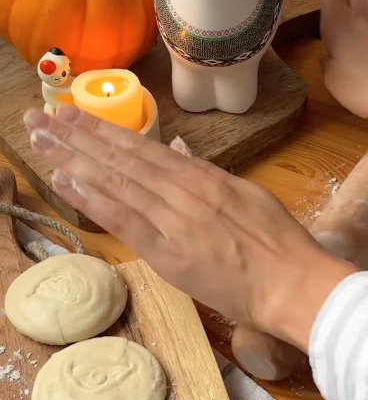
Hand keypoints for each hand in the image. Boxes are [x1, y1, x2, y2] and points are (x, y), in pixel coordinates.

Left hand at [23, 107, 354, 349]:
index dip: (108, 131)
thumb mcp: (249, 198)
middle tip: (40, 116)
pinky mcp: (169, 254)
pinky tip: (67, 181)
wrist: (294, 284)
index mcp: (208, 179)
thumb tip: (180, 151)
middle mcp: (186, 193)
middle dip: (79, 136)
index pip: (148, 149)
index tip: (76, 115)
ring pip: (118, 183)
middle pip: (124, 160)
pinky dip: (95, 200)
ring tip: (41, 139)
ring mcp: (175, 222)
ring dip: (75, 159)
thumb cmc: (281, 245)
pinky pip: (125, 222)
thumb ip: (210, 175)